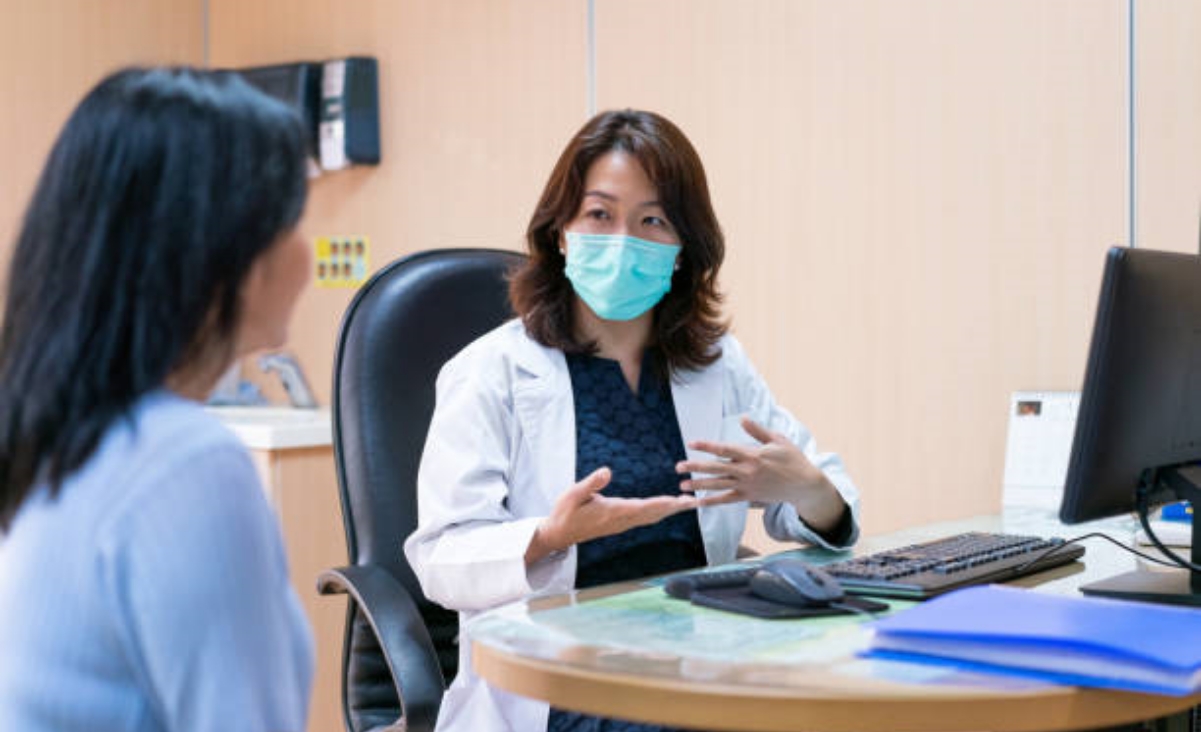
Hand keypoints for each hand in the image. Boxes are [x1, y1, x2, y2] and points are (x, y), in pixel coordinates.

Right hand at [525, 467, 715, 564]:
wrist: (558, 534)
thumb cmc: (565, 512)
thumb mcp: (573, 493)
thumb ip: (591, 483)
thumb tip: (607, 471)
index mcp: (613, 512)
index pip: (644, 507)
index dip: (663, 503)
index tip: (680, 500)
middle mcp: (621, 520)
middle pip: (654, 514)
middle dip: (674, 507)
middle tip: (695, 501)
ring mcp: (621, 524)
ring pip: (651, 517)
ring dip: (670, 510)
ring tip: (687, 503)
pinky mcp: (619, 524)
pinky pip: (644, 518)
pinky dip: (659, 512)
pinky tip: (666, 508)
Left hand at [676, 417, 844, 530]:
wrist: (804, 485)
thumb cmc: (792, 459)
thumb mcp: (778, 440)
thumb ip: (757, 431)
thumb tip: (742, 418)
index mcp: (753, 455)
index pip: (725, 449)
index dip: (707, 446)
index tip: (692, 443)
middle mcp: (747, 471)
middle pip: (716, 468)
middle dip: (696, 467)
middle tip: (678, 466)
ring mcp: (747, 486)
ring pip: (719, 485)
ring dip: (699, 485)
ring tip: (682, 485)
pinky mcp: (749, 497)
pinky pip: (727, 499)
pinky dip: (712, 501)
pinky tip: (698, 502)